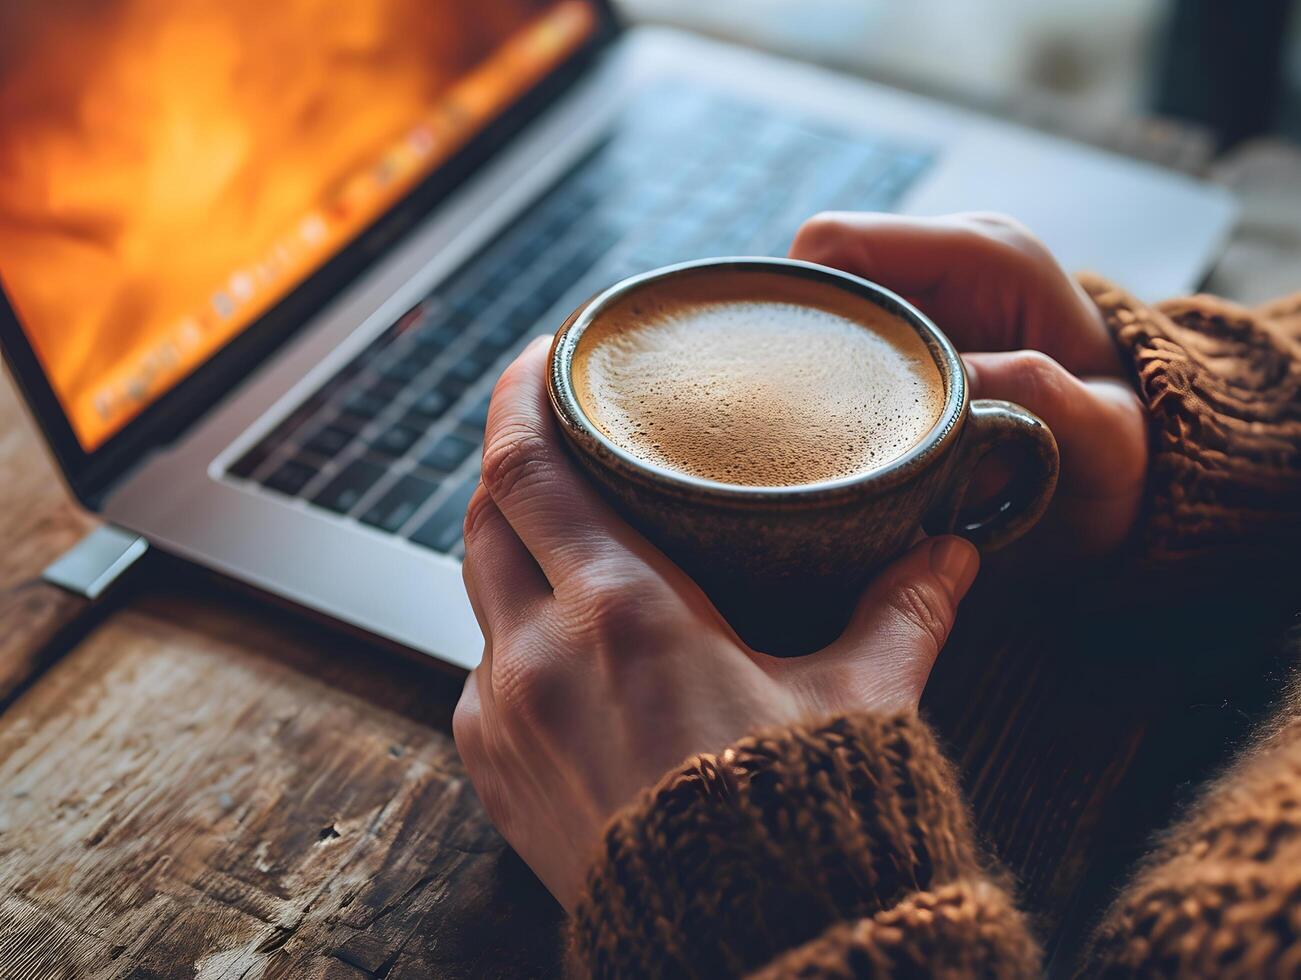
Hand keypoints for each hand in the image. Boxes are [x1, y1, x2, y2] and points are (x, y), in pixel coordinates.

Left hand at [453, 337, 979, 911]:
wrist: (748, 949)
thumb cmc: (801, 818)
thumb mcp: (862, 699)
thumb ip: (905, 608)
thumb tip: (949, 550)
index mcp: (623, 613)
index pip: (528, 466)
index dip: (522, 394)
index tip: (545, 353)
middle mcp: (539, 656)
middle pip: (487, 512)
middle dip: (514, 458)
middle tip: (561, 429)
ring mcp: (502, 718)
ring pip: (477, 589)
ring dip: (512, 545)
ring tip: (566, 528)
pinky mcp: (492, 771)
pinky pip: (480, 669)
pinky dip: (512, 631)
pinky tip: (565, 640)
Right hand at [791, 211, 1148, 560]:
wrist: (1134, 464)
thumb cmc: (1121, 447)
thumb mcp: (1106, 433)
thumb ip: (1042, 398)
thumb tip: (954, 380)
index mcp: (984, 256)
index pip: (840, 242)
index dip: (797, 297)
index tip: (789, 376)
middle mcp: (943, 265)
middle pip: (814, 277)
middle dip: (793, 340)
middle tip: (792, 419)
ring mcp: (921, 302)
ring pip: (816, 314)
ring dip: (804, 368)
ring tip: (810, 432)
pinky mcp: (907, 339)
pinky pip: (835, 346)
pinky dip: (822, 385)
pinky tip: (829, 433)